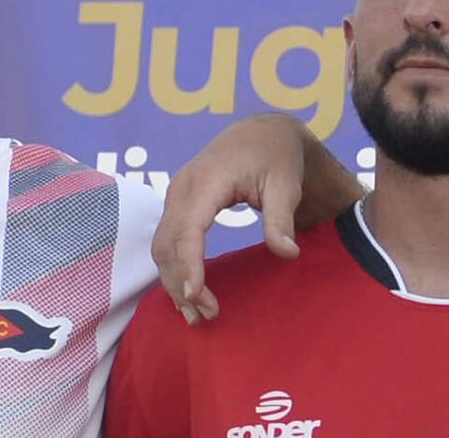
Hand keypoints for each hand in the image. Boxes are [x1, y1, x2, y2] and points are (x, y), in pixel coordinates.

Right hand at [153, 114, 361, 323]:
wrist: (260, 133)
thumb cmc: (275, 157)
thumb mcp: (285, 185)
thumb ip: (281, 219)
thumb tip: (287, 253)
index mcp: (207, 180)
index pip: (188, 228)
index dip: (189, 264)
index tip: (196, 296)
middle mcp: (182, 187)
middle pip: (168, 243)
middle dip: (181, 282)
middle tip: (205, 316)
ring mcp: (175, 195)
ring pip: (161, 245)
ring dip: (173, 281)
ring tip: (195, 315)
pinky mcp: (177, 204)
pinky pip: (166, 240)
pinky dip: (173, 268)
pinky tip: (187, 293)